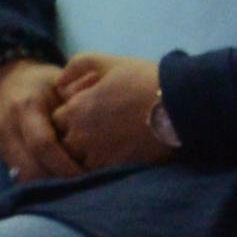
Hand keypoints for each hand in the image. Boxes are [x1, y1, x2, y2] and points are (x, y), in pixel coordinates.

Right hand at [0, 55, 86, 179]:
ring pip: (23, 177)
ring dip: (48, 185)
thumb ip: (79, 96)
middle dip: (58, 182)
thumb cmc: (42, 83)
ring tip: (73, 187)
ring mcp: (1, 141)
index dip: (65, 166)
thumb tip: (104, 109)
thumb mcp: (61, 82)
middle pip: (31, 168)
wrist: (4, 80)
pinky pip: (20, 175)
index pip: (43, 145)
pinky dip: (40, 181)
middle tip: (85, 187)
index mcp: (26, 107)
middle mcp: (8, 126)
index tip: (89, 175)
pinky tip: (58, 181)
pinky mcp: (0, 152)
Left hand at [47, 52, 180, 173]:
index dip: (69, 120)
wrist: (180, 104)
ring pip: (81, 163)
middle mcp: (82, 135)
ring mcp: (100, 154)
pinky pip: (102, 174)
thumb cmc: (143, 79)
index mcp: (76, 109)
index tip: (86, 117)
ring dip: (90, 157)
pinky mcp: (120, 168)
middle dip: (75, 141)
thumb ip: (76, 66)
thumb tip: (59, 83)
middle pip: (66, 145)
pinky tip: (121, 158)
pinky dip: (106, 169)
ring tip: (111, 148)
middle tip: (99, 135)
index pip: (56, 122)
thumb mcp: (104, 62)